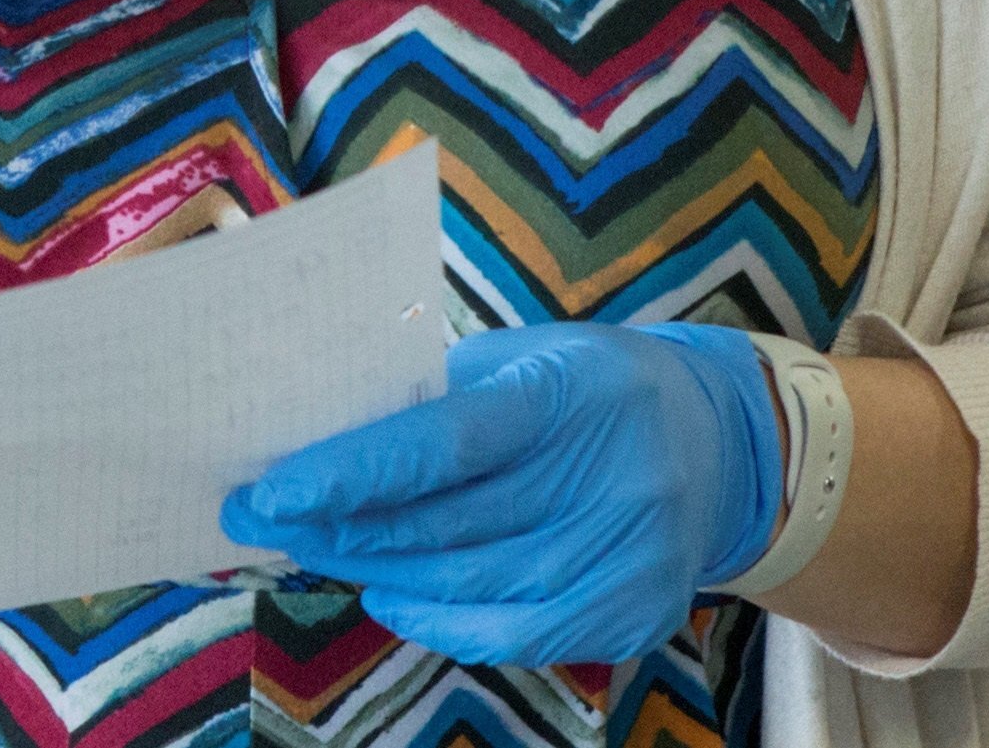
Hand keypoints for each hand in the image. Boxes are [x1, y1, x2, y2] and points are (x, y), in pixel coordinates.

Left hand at [221, 323, 783, 665]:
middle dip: (341, 527)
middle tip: (264, 522)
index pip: (448, 442)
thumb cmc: (596, 387)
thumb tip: (329, 432)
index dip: (353, 472)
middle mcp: (610, 478)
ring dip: (380, 575)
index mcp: (573, 391)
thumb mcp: (531, 353)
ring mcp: (629, 554)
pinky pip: (517, 636)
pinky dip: (443, 623)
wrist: (724, 444)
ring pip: (474, 588)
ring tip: (318, 553)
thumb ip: (442, 391)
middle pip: (449, 524)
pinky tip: (392, 598)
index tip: (272, 490)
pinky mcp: (636, 612)